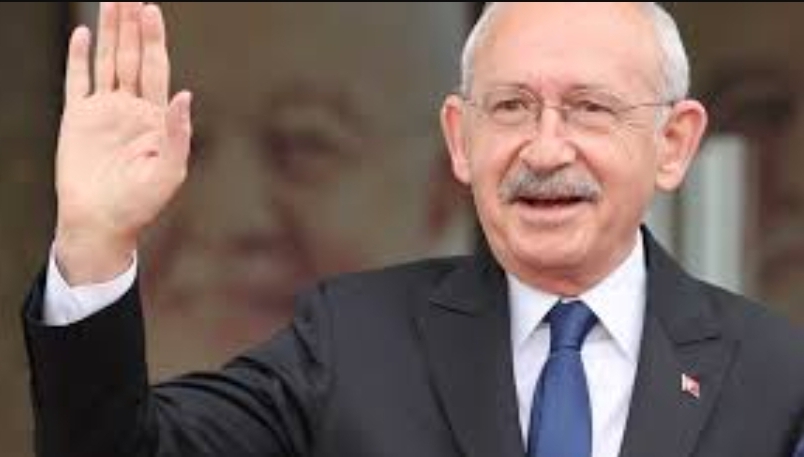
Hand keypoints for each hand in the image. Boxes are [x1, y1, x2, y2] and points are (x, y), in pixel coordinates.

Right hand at [54, 2, 191, 284]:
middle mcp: (130, 108)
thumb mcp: (169, 170)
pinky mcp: (76, 119)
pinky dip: (77, 57)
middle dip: (131, 26)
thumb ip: (178, 133)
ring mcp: (103, 111)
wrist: (101, 222)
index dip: (153, 39)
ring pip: (105, 61)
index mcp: (155, 117)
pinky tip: (82, 34)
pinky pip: (77, 81)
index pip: (155, 69)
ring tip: (111, 1)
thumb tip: (185, 94)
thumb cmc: (141, 203)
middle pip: (131, 57)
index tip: (151, 10)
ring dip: (108, 32)